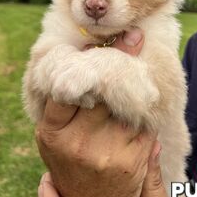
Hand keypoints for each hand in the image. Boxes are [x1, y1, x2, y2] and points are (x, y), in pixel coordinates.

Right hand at [36, 29, 169, 196]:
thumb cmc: (70, 157)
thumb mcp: (56, 131)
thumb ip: (64, 99)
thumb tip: (89, 49)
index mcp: (53, 131)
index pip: (65, 87)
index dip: (83, 60)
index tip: (97, 42)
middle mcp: (76, 142)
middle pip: (102, 88)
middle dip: (118, 62)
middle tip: (133, 36)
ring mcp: (105, 152)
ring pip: (125, 101)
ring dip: (133, 85)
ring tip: (138, 68)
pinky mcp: (132, 160)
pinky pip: (143, 120)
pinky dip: (144, 109)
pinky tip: (142, 104)